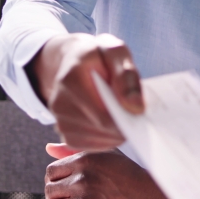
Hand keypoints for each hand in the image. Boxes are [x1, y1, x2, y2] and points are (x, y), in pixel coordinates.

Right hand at [28, 33, 142, 150]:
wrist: (74, 61)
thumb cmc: (99, 56)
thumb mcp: (116, 52)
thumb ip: (127, 75)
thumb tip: (136, 108)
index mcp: (70, 80)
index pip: (103, 115)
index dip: (127, 118)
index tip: (140, 109)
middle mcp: (59, 104)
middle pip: (103, 130)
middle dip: (124, 124)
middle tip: (134, 109)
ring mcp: (60, 122)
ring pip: (100, 141)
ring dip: (117, 132)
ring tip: (121, 112)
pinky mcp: (66, 136)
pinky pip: (94, 146)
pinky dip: (108, 138)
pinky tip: (112, 122)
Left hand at [40, 144, 180, 198]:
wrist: (151, 197)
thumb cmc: (130, 175)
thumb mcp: (105, 154)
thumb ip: (74, 150)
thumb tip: (49, 147)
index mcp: (84, 161)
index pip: (51, 171)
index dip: (53, 179)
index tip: (58, 185)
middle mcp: (82, 180)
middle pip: (50, 190)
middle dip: (53, 195)